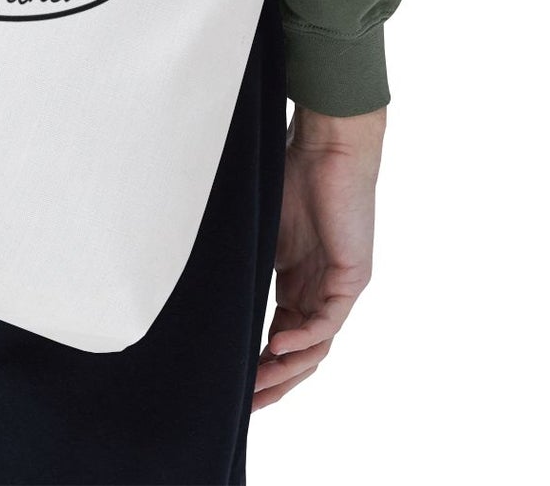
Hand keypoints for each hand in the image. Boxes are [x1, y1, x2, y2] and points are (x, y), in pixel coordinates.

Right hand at [252, 104, 383, 408]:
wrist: (325, 143)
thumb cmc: (290, 171)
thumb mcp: (257, 227)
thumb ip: (243, 260)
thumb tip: (198, 281)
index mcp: (297, 281)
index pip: (280, 337)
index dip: (259, 364)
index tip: (233, 387)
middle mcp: (319, 290)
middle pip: (300, 353)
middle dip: (273, 382)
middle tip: (245, 405)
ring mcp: (337, 286)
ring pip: (315, 346)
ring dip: (286, 369)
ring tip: (257, 387)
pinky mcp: (351, 277)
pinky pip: (327, 321)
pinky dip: (303, 338)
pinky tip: (276, 347)